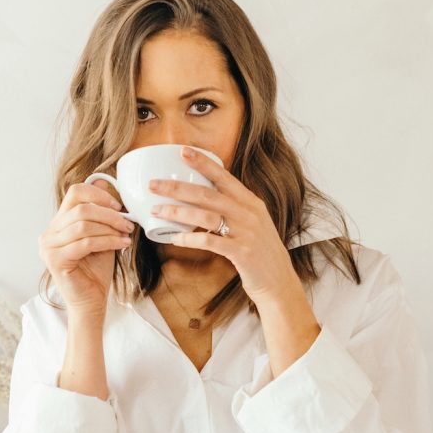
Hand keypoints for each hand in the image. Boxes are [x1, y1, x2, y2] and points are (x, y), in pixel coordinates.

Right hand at [39, 179, 135, 318]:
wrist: (91, 302)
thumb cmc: (96, 271)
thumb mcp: (102, 235)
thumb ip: (101, 214)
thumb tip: (106, 182)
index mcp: (58, 224)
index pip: (74, 193)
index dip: (98, 194)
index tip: (118, 206)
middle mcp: (49, 233)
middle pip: (81, 209)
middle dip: (109, 214)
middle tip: (128, 222)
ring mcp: (49, 247)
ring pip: (84, 225)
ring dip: (111, 228)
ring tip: (127, 234)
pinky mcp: (55, 260)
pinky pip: (86, 243)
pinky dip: (108, 241)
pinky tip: (121, 244)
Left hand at [148, 146, 296, 303]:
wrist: (279, 281)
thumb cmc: (259, 252)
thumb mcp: (251, 224)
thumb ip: (232, 209)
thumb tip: (201, 200)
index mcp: (250, 202)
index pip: (224, 176)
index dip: (203, 163)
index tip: (182, 151)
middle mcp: (249, 213)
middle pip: (208, 194)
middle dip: (177, 187)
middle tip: (154, 185)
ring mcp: (246, 232)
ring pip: (206, 215)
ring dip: (178, 212)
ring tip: (157, 211)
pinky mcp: (241, 252)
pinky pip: (209, 241)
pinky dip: (189, 239)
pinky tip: (174, 238)